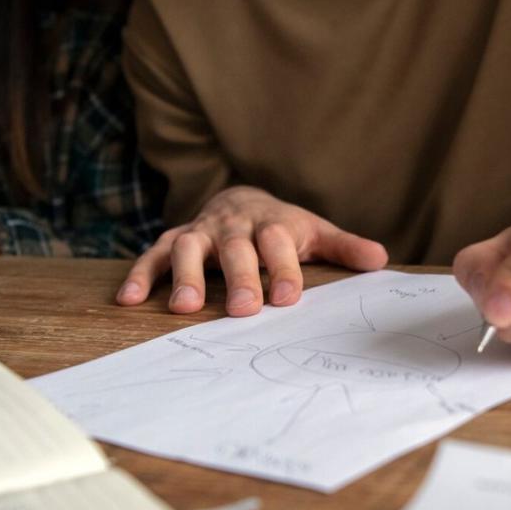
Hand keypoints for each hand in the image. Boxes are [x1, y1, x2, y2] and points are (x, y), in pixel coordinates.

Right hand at [117, 185, 388, 315]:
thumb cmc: (282, 227)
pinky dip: (140, 275)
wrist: (242, 199)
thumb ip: (344, 248)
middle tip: (244, 310)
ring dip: (186, 276)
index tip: (288, 298)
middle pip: (235, 249)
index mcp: (271, 224)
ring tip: (186, 308)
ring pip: (188, 249)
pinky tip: (129, 301)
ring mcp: (200, 233)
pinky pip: (152, 255)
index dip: (283, 269)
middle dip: (240, 278)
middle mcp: (232, 227)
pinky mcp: (173, 240)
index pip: (278, 244)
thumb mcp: (315, 232)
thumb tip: (380, 260)